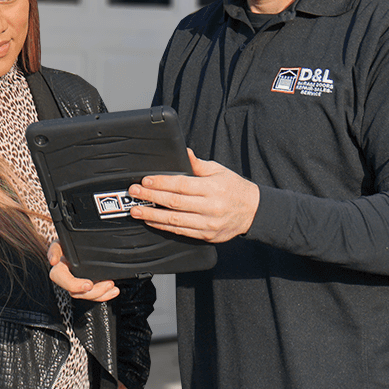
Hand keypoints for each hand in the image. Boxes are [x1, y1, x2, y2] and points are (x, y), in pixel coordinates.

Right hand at [47, 242, 119, 301]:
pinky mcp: (88, 287)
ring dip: (101, 293)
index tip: (88, 284)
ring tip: (111, 285)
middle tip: (106, 284)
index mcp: (59, 268)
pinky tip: (113, 291)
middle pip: (76, 292)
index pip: (60, 279)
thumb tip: (52, 260)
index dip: (74, 285)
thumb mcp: (61, 241)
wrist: (78, 245)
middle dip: (92, 292)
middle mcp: (67, 279)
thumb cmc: (68, 243)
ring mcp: (78, 284)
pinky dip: (105, 295)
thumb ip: (55, 249)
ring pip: (86, 295)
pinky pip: (94, 295)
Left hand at [128, 149, 258, 243]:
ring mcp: (208, 223)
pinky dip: (163, 226)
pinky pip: (181, 231)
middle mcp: (210, 207)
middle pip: (174, 203)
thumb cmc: (234, 188)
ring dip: (152, 215)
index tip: (146, 181)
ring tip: (136, 210)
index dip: (161, 183)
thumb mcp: (219, 171)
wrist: (253, 212)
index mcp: (212, 188)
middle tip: (134, 193)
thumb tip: (183, 153)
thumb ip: (198, 164)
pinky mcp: (206, 235)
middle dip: (151, 197)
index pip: (181, 185)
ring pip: (175, 220)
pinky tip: (152, 221)